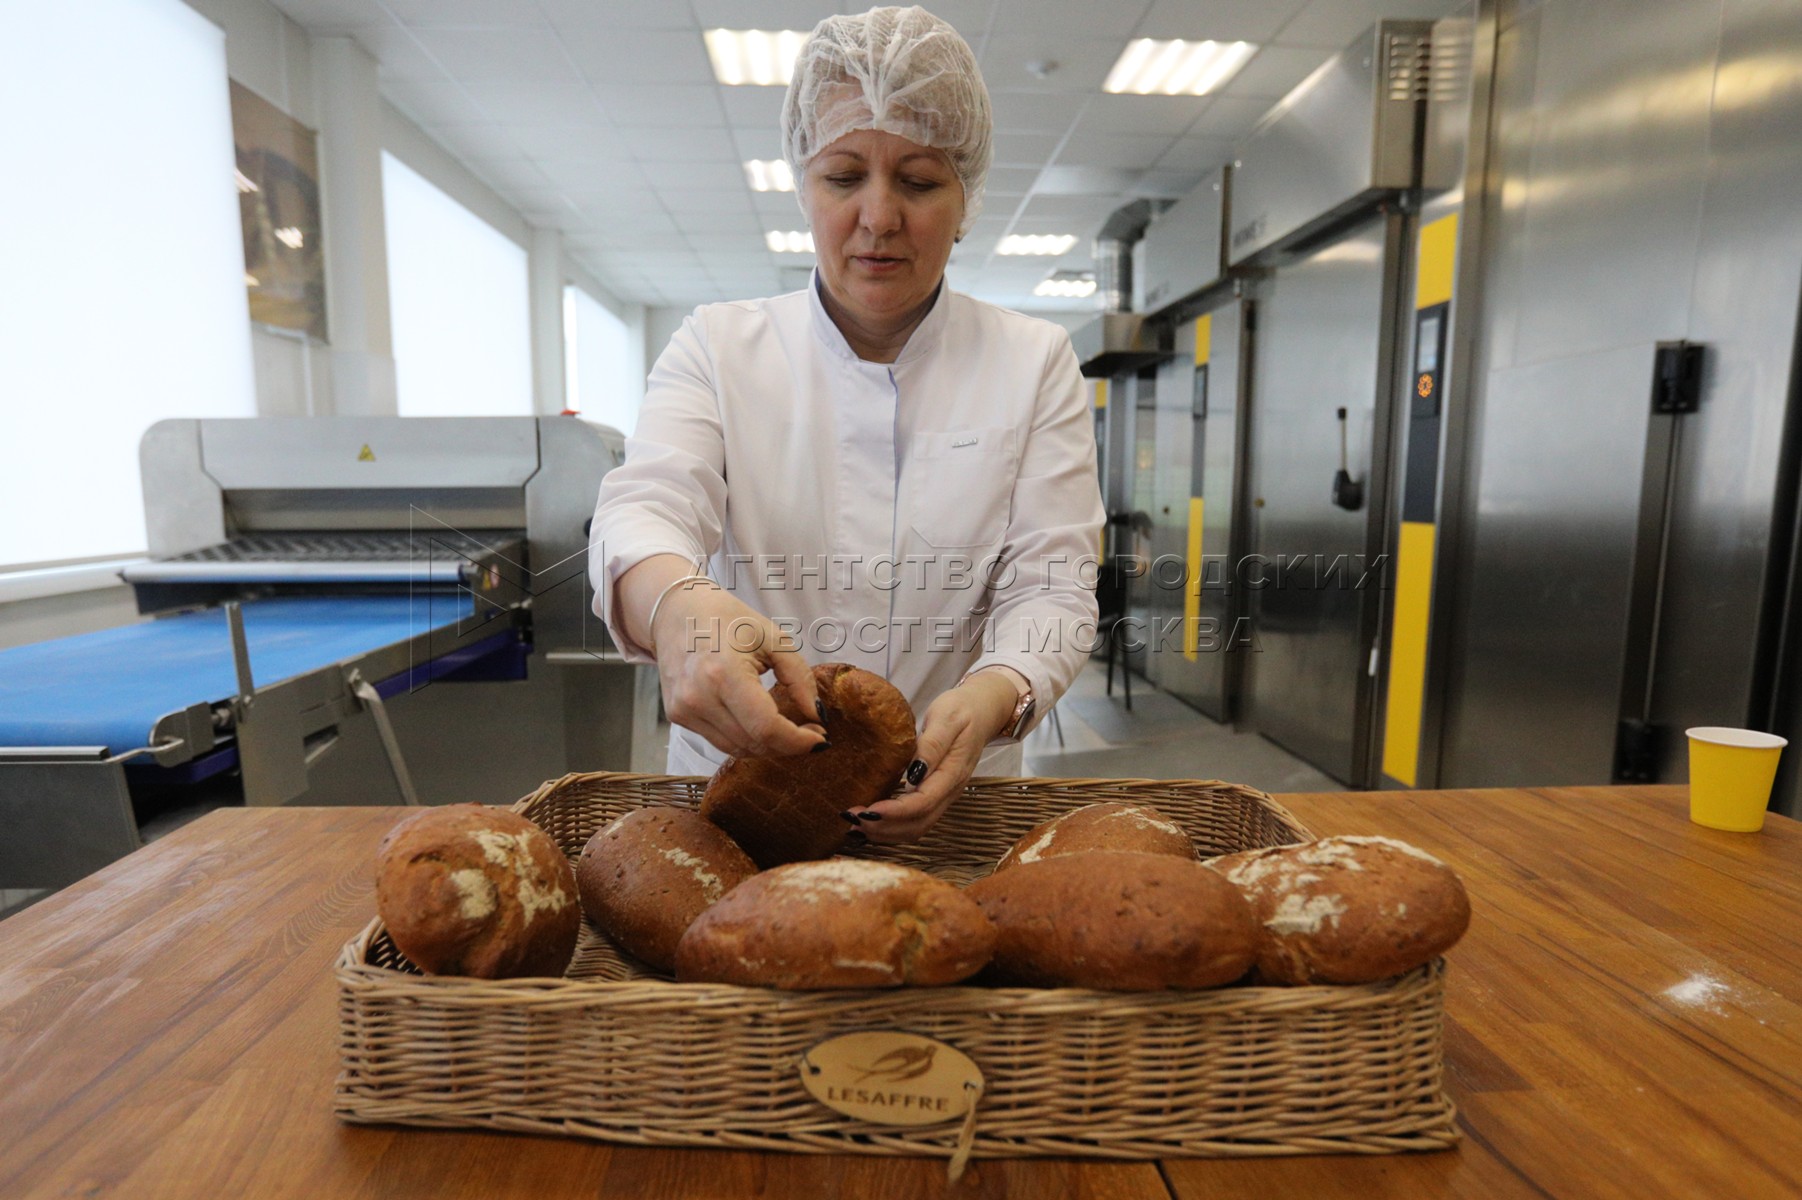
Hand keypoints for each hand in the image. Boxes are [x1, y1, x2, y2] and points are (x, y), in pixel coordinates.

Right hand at [650, 579, 825, 758]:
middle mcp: (698, 697)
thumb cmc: (727, 619)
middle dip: (788, 744)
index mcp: (723, 673)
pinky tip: (759, 723)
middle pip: (753, 743)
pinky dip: (745, 738)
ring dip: (768, 746)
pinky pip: (720, 741)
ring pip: (737, 749)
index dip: (798, 741)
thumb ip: (800, 678)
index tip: (821, 738)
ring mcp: (684, 710)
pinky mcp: (677, 716)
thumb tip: (816, 714)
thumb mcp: (773, 638)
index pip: (766, 728)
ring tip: (788, 729)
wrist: (675, 612)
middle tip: (811, 731)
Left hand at [852, 670, 1018, 842]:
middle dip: (884, 828)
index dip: (893, 812)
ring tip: (855, 825)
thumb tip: (914, 772)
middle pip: (918, 824)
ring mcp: (944, 796)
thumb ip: (932, 745)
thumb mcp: (947, 718)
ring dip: (886, 832)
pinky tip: (871, 821)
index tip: (866, 810)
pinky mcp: (936, 795)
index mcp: (952, 773)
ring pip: (917, 828)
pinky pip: (916, 820)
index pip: (922, 804)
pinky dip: (892, 827)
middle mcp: (950, 791)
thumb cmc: (961, 710)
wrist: (981, 711)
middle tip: (851, 819)